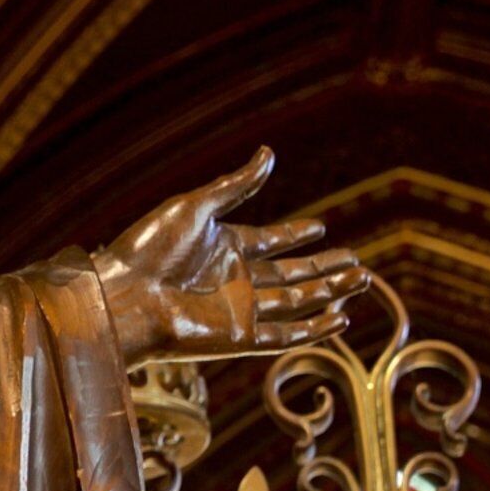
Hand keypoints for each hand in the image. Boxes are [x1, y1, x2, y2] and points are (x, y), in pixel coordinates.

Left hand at [91, 148, 366, 359]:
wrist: (125, 297)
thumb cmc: (150, 249)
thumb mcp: (196, 207)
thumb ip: (237, 185)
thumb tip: (268, 152)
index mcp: (221, 245)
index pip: (270, 240)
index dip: (295, 235)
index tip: (321, 228)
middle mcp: (234, 278)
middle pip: (291, 273)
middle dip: (324, 267)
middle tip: (357, 258)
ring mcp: (239, 309)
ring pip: (297, 301)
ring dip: (331, 291)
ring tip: (364, 277)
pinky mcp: (240, 337)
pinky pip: (286, 335)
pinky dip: (315, 329)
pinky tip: (343, 318)